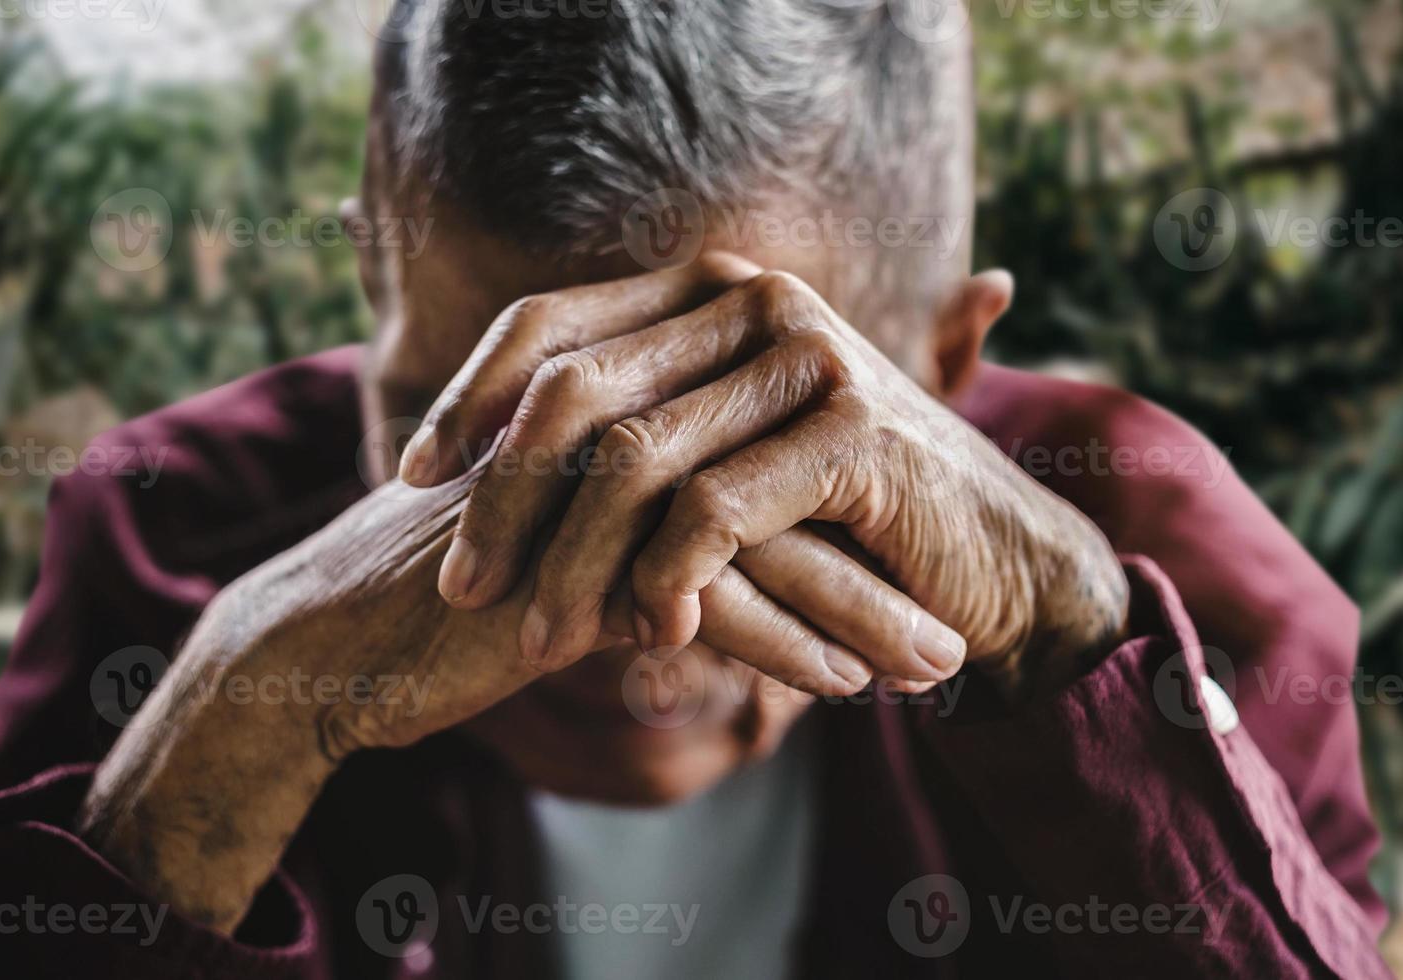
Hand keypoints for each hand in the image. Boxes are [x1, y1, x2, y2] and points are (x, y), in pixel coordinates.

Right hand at [78, 456, 929, 932]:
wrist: (339, 640)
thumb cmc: (465, 591)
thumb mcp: (574, 546)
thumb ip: (660, 524)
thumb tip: (753, 548)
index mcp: (624, 415)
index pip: (767, 451)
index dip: (854, 509)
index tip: (930, 563)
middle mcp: (614, 439)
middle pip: (781, 488)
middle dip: (883, 560)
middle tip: (970, 614)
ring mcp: (590, 497)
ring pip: (759, 545)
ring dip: (857, 609)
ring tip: (937, 663)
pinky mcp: (564, 568)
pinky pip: (700, 604)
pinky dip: (780, 644)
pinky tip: (844, 683)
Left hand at [403, 256, 1128, 695]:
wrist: (992, 562)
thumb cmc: (841, 523)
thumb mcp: (725, 463)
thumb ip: (635, 435)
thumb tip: (482, 464)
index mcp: (712, 292)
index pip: (550, 323)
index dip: (466, 398)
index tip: (410, 478)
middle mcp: (756, 302)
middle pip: (573, 392)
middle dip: (501, 499)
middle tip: (461, 587)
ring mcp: (810, 357)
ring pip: (634, 460)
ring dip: (573, 563)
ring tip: (539, 639)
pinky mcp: (855, 430)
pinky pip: (717, 510)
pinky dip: (671, 579)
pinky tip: (657, 635)